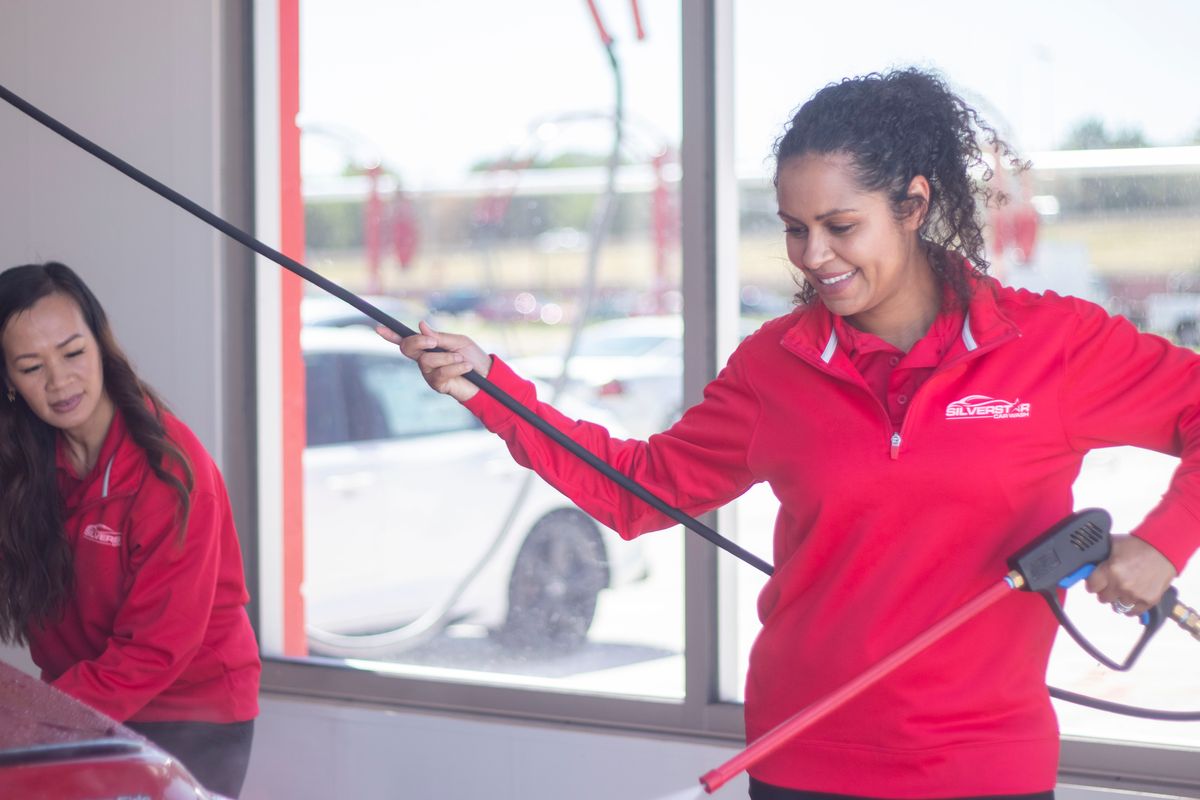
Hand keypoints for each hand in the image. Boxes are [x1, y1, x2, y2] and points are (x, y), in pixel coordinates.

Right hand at [377, 321, 491, 402]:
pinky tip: (466, 368)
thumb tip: (420, 326)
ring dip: (448, 358)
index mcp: (428, 347)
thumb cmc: (473, 358)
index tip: (378, 328)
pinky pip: (440, 373)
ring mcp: (429, 373)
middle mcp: (424, 360)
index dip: (391, 335)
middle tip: (434, 342)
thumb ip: (439, 337)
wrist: (487, 378)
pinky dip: (456, 368)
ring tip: (462, 361)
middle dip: (419, 342)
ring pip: (427, 360)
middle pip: (408, 348)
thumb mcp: (458, 342)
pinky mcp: (437, 385)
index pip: (406, 340)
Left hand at [1085, 534, 1176, 615]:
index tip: (1095, 581)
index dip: (1092, 583)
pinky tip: (1132, 596)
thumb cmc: (1138, 545)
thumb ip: (1099, 557)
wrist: (1164, 549)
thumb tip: (1086, 564)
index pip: (1091, 587)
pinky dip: (1131, 606)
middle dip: (1105, 590)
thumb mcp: (1113, 545)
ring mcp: (1135, 595)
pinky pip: (1132, 612)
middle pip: (1102, 598)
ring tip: (1124, 588)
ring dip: (1118, 598)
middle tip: (1111, 583)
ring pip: (1116, 606)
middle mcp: (1121, 585)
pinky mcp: (1148, 601)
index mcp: (1110, 570)